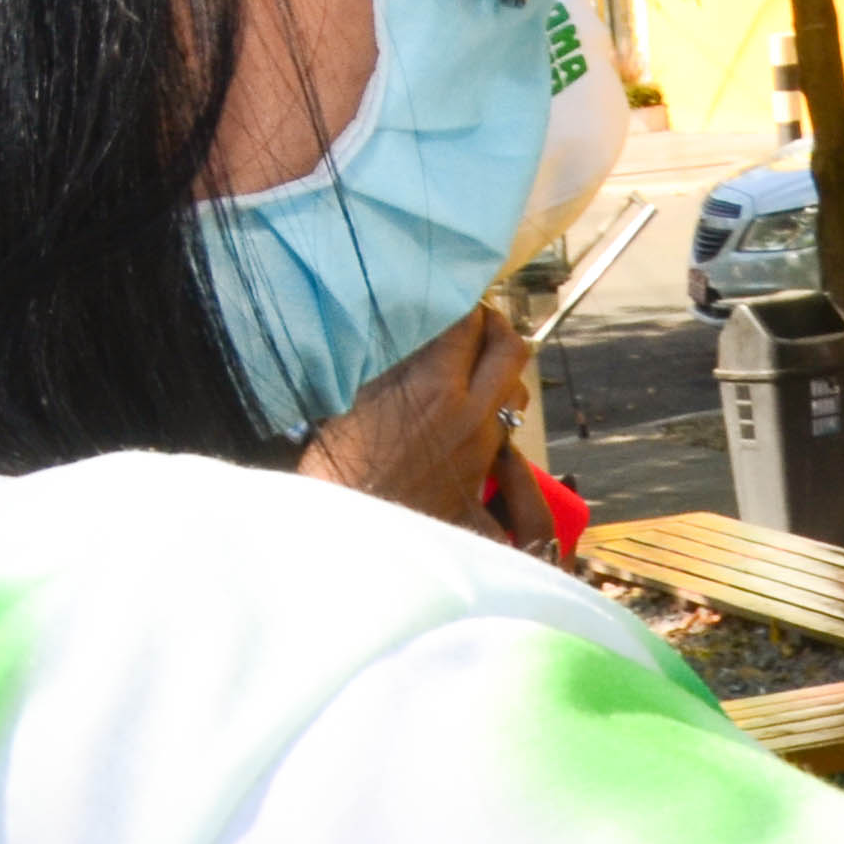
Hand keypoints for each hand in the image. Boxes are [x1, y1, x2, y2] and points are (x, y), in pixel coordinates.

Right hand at [297, 304, 533, 530]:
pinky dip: (507, 458)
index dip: (463, 302)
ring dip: (503, 381)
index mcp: (437, 385)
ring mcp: (483, 457)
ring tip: (479, 375)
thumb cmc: (326, 471)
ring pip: (517, 399)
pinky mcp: (480, 499)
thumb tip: (395, 331)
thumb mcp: (344, 401)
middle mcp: (472, 416)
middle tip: (478, 322)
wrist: (336, 544)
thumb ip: (381, 363)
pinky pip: (515, 476)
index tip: (453, 298)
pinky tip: (488, 449)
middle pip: (512, 350)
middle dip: (497, 326)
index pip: (468, 321)